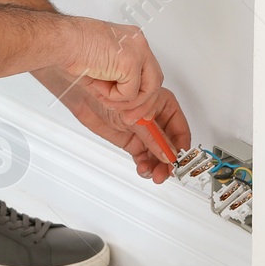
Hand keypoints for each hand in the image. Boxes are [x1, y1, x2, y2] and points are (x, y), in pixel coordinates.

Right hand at [56, 17, 163, 122]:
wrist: (62, 41)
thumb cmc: (71, 49)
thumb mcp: (101, 70)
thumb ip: (116, 83)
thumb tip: (123, 104)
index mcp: (132, 41)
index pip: (149, 71)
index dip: (145, 93)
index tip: (139, 109)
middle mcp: (139, 43)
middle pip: (155, 81)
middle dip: (143, 104)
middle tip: (131, 118)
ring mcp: (138, 51)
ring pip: (148, 90)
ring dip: (125, 102)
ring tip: (105, 96)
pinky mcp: (132, 62)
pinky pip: (131, 94)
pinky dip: (114, 97)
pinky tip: (99, 85)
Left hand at [60, 84, 192, 183]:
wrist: (82, 96)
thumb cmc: (106, 93)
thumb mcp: (134, 117)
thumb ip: (152, 137)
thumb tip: (167, 154)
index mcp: (163, 105)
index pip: (179, 130)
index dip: (181, 148)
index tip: (180, 162)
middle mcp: (156, 119)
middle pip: (170, 145)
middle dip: (168, 161)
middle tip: (166, 173)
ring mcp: (144, 131)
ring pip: (157, 153)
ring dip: (157, 165)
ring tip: (152, 173)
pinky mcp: (132, 141)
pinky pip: (143, 156)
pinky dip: (145, 165)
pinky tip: (144, 169)